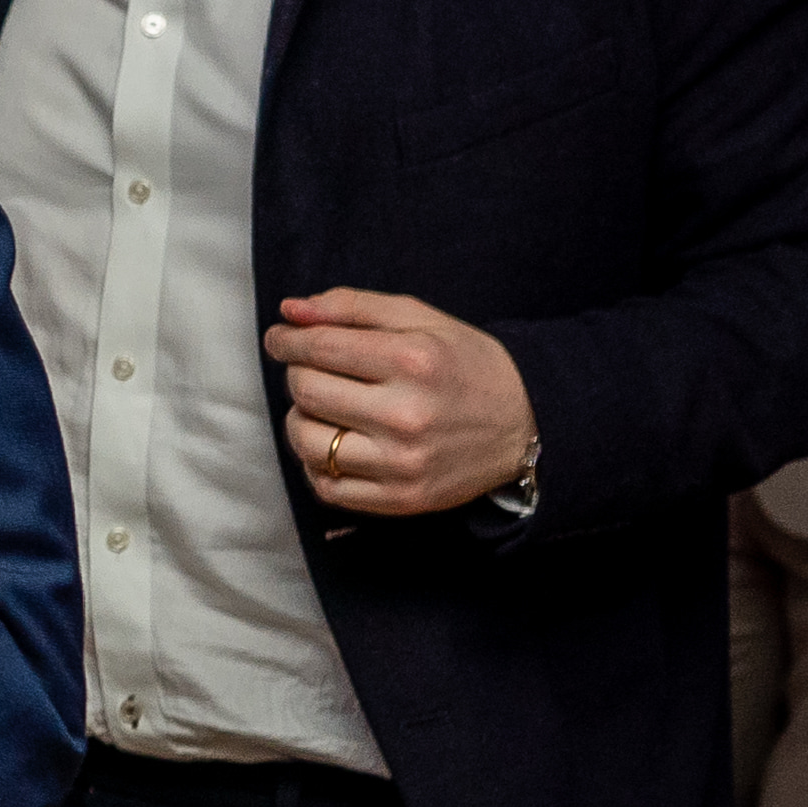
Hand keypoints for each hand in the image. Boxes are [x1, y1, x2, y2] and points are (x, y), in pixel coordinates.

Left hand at [269, 286, 538, 516]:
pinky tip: (336, 442)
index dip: (287, 340)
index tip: (281, 338)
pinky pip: (326, 486)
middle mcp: (407, 414)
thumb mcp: (420, 319)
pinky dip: (317, 464)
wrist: (526, 424)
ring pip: (307, 441)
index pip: (319, 347)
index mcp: (414, 360)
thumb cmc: (466, 364)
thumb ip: (352, 307)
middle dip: (298, 374)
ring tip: (323, 407)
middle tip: (314, 369)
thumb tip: (288, 310)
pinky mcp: (400, 499)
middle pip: (307, 391)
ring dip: (301, 419)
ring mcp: (402, 463)